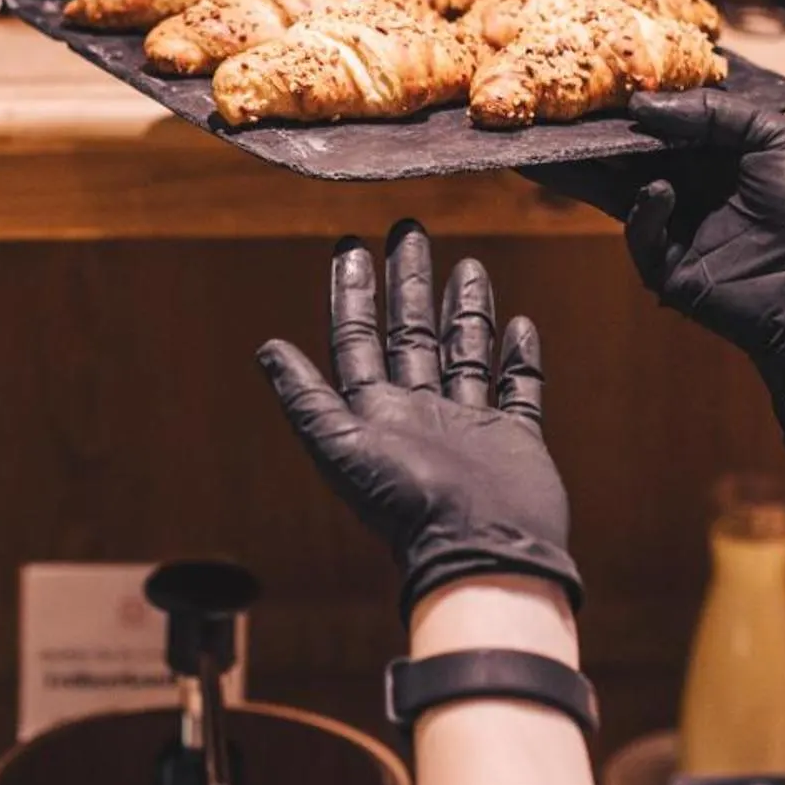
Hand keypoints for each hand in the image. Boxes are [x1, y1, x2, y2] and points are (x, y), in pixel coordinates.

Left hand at [257, 221, 579, 619]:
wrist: (481, 554)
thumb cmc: (409, 508)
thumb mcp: (343, 448)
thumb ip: (305, 399)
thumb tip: (265, 348)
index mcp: (376, 413)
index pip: (358, 338)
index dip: (350, 292)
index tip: (350, 245)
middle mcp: (419, 412)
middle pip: (410, 332)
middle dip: (407, 281)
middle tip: (409, 230)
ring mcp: (468, 424)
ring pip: (463, 351)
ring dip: (463, 309)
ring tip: (467, 264)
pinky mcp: (513, 438)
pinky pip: (517, 388)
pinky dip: (518, 357)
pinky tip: (519, 324)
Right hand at [532, 91, 784, 478]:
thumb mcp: (777, 141)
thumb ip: (717, 111)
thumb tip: (644, 104)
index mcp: (716, 153)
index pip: (664, 122)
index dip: (637, 106)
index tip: (607, 84)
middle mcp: (689, 184)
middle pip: (629, 154)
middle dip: (595, 136)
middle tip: (559, 114)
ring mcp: (673, 224)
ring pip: (616, 190)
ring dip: (587, 169)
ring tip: (552, 149)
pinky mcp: (663, 264)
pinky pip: (638, 230)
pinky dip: (644, 209)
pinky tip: (661, 194)